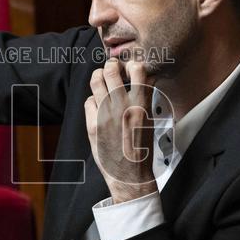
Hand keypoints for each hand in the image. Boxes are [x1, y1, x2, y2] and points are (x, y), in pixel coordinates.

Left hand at [84, 59, 156, 203]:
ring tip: (101, 80)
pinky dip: (93, 101)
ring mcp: (105, 114)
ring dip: (98, 77)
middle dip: (110, 66)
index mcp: (141, 104)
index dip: (131, 64)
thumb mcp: (150, 119)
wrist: (131, 174)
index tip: (129, 67)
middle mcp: (122, 106)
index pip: (138, 69)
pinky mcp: (93, 124)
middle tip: (111, 68)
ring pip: (95, 81)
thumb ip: (145, 97)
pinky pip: (89, 101)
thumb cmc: (141, 148)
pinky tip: (98, 107)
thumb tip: (146, 78)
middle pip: (110, 70)